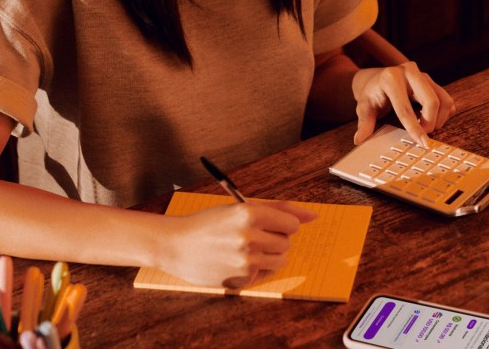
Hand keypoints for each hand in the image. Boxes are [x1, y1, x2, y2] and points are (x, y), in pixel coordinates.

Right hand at [159, 201, 316, 287]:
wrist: (174, 245)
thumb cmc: (208, 223)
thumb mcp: (240, 209)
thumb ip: (279, 209)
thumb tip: (313, 215)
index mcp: (249, 213)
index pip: (292, 225)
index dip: (282, 226)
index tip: (269, 226)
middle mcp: (249, 237)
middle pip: (286, 243)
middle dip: (273, 240)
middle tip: (250, 237)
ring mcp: (245, 260)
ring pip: (279, 261)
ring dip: (268, 256)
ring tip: (245, 250)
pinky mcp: (240, 279)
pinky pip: (263, 275)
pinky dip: (254, 270)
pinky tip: (233, 262)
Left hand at [351, 61, 455, 146]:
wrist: (377, 80)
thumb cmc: (371, 95)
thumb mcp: (364, 108)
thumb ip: (364, 124)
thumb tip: (359, 140)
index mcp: (391, 78)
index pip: (405, 108)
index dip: (414, 128)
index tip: (422, 143)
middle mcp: (410, 72)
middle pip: (431, 101)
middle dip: (430, 123)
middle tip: (422, 136)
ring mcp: (424, 75)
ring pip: (443, 100)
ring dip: (438, 120)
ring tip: (425, 128)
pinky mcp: (433, 82)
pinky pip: (447, 100)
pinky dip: (443, 114)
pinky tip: (430, 120)